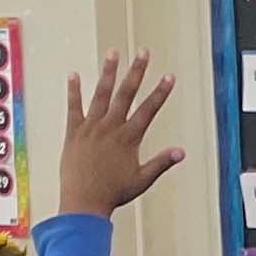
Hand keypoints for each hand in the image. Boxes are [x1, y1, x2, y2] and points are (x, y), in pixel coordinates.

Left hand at [57, 50, 185, 220]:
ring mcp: (91, 128)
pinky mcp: (73, 132)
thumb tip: (182, 152)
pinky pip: (74, 107)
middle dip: (137, 71)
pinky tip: (74, 75)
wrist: (83, 202)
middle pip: (126, 94)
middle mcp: (110, 128)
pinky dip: (73, 91)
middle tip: (143, 53)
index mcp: (129, 138)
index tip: (169, 77)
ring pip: (101, 94)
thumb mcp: (142, 180)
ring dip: (108, 72)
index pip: (149, 109)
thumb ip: (161, 163)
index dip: (161, 92)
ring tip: (113, 53)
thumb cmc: (113, 193)